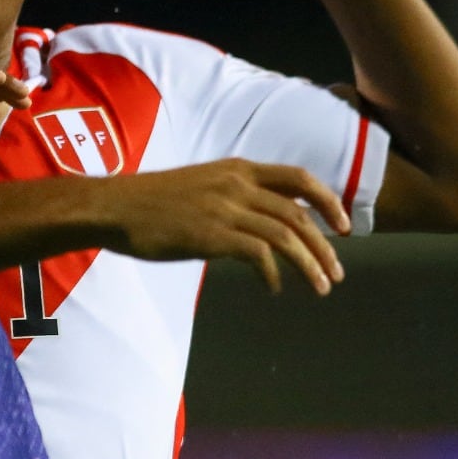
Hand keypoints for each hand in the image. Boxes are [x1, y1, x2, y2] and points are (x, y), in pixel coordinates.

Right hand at [105, 159, 347, 294]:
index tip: (344, 226)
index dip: (328, 201)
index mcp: (238, 169)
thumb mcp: (200, 186)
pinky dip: (275, 274)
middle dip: (326, 246)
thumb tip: (257, 224)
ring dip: (310, 264)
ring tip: (321, 288)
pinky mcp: (212, 234)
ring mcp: (226, 208)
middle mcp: (238, 184)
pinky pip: (259, 254)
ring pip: (287, 235)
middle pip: (300, 213)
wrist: (114, 207)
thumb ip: (232, 197)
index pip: (299, 178)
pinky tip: (275, 289)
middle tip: (337, 272)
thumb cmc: (150, 202)